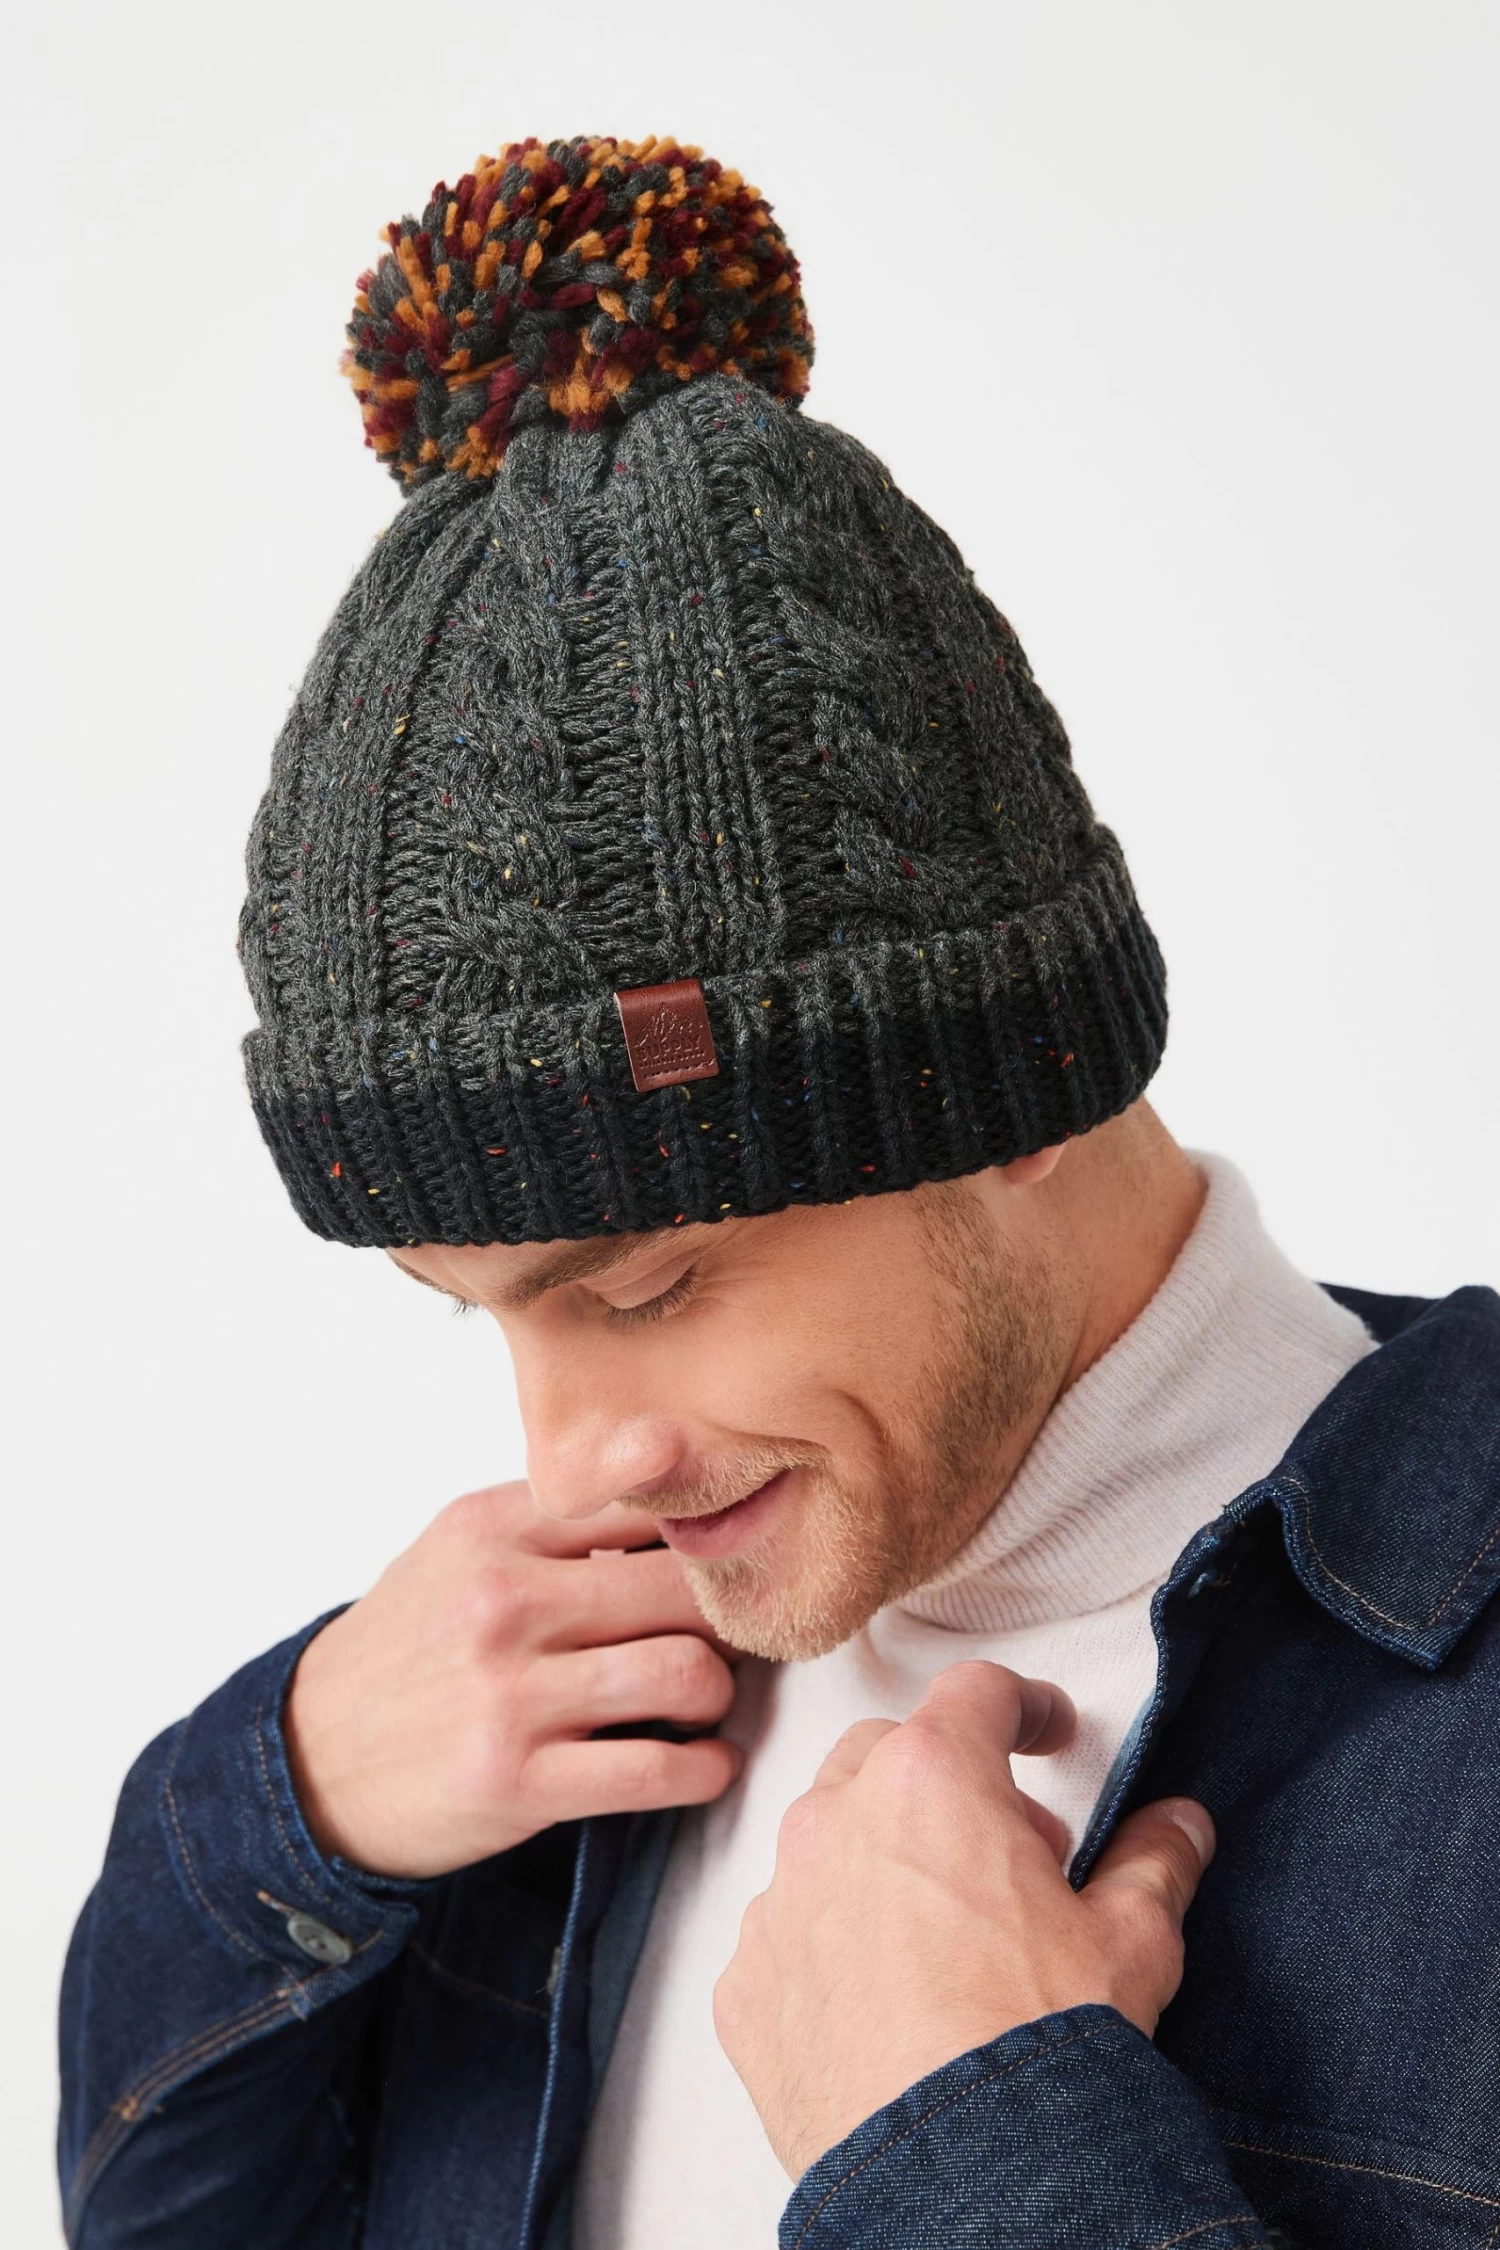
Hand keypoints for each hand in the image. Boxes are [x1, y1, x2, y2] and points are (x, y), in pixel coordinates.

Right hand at [283, 1479, 741, 1877]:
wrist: (309, 1759)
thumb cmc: (411, 1647)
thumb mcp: (460, 1550)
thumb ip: (558, 1516)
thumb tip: (679, 1483)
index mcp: (492, 1528)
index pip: (642, 1499)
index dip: (710, 1526)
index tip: (739, 1548)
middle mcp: (502, 1601)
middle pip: (685, 1587)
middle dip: (731, 1614)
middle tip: (740, 1632)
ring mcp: (509, 1694)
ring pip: (685, 1673)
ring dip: (718, 1693)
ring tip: (705, 1697)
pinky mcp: (517, 1782)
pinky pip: (656, 1770)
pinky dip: (703, 1769)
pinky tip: (702, 1761)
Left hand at [713, 1659, 1213, 2179]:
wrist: (966, 2180)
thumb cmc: (1043, 2044)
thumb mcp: (1131, 1940)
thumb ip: (1153, 1861)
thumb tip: (1179, 1826)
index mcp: (931, 1780)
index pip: (976, 1694)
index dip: (1023, 1706)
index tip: (1048, 1733)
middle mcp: (835, 1820)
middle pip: (888, 1756)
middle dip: (947, 1787)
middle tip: (1011, 1857)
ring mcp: (778, 1904)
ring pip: (827, 1845)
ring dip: (882, 1867)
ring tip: (947, 1943)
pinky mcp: (743, 1987)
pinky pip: (788, 1937)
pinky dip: (831, 1951)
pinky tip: (887, 2007)